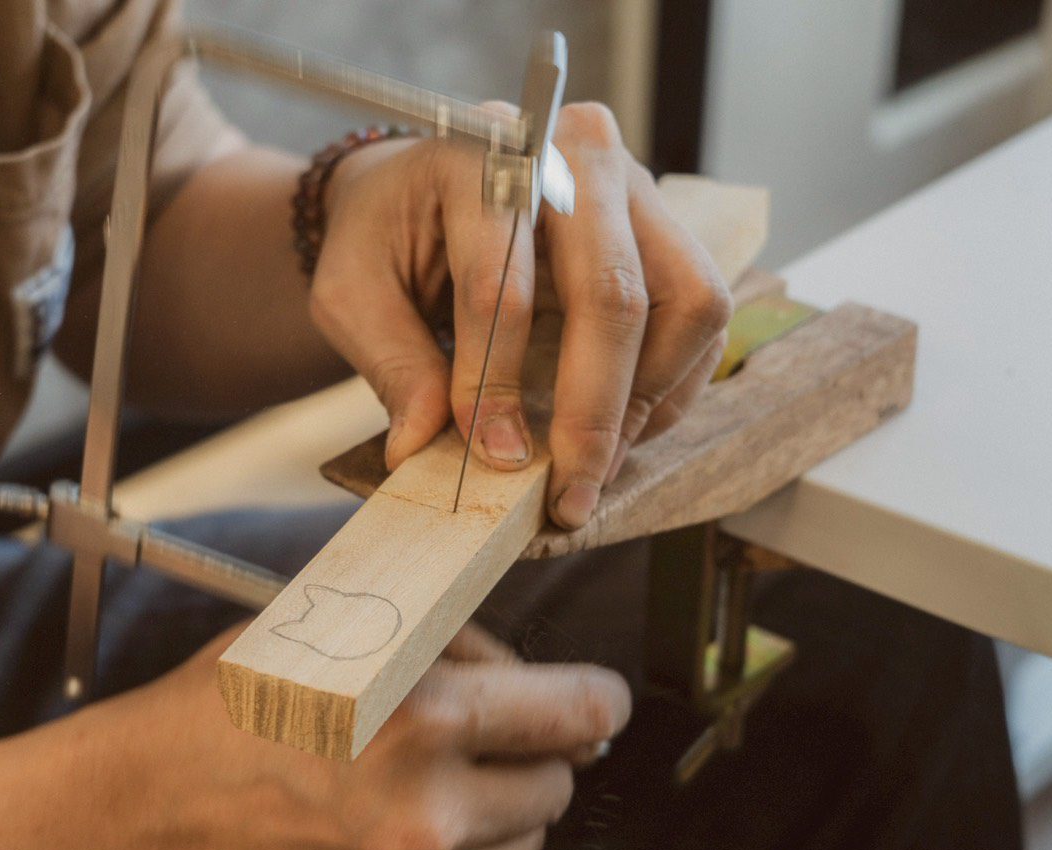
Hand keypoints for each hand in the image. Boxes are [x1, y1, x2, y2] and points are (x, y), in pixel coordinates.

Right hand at [103, 624, 628, 849]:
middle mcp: (430, 813)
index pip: (575, 713)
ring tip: (418, 789)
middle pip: (557, 783)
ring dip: (496, 815)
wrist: (148, 813)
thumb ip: (449, 645)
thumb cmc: (235, 706)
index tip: (596, 703)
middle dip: (525, 755)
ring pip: (528, 846)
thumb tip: (544, 683)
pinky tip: (403, 839)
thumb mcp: (336, 633)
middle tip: (463, 738)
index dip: (594, 700)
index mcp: (420, 719)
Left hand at [312, 104, 733, 528]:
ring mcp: (635, 190)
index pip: (502, 282)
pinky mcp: (669, 231)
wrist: (423, 191)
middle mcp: (576, 157)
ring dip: (645, 402)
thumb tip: (420, 449)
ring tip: (593, 467)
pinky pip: (700, 318)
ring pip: (685, 302)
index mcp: (481, 156)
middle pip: (613, 291)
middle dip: (594, 410)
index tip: (493, 455)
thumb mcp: (351, 293)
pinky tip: (615, 433)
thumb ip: (391, 364)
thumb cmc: (386, 237)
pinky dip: (665, 389)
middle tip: (571, 492)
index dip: (497, 380)